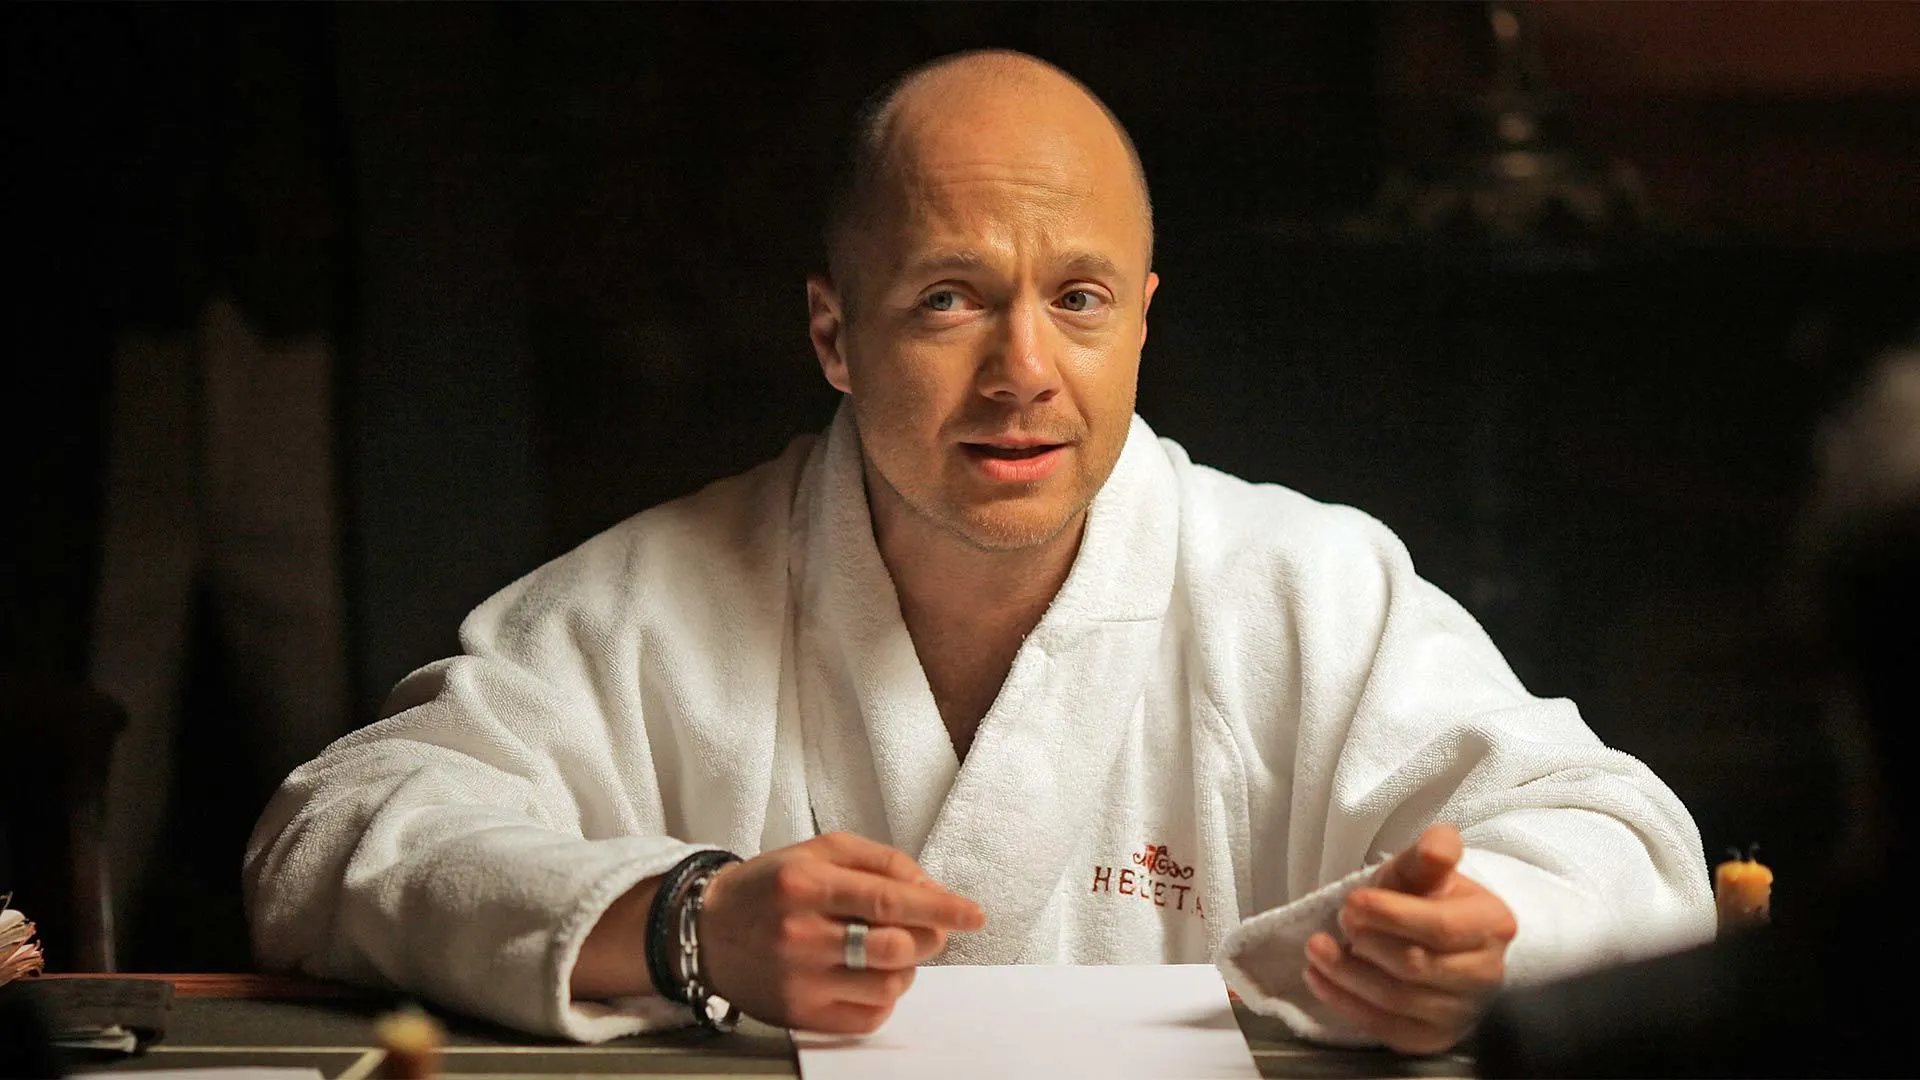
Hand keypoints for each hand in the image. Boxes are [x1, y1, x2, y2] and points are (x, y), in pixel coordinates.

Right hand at [698, 832, 985, 1033]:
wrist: (706, 930)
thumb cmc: (771, 886)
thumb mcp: (821, 850)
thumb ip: (881, 861)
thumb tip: (931, 888)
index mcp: (806, 884)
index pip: (888, 899)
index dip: (940, 907)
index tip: (973, 914)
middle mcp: (801, 934)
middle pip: (895, 946)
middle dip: (928, 937)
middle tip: (927, 929)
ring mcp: (799, 980)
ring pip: (888, 985)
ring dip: (906, 968)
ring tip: (885, 950)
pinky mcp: (799, 1015)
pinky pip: (869, 1018)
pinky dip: (883, 998)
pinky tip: (866, 977)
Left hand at [1301, 823, 1515, 1054]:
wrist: (1430, 939)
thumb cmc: (1424, 899)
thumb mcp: (1423, 870)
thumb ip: (1429, 855)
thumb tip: (1438, 845)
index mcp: (1492, 925)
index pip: (1441, 927)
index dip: (1391, 916)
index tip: (1351, 902)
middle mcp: (1486, 974)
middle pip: (1416, 967)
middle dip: (1367, 943)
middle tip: (1338, 921)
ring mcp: (1462, 1013)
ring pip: (1397, 1001)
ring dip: (1347, 974)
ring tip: (1316, 949)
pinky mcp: (1434, 1038)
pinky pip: (1388, 1030)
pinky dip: (1346, 1005)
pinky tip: (1319, 979)